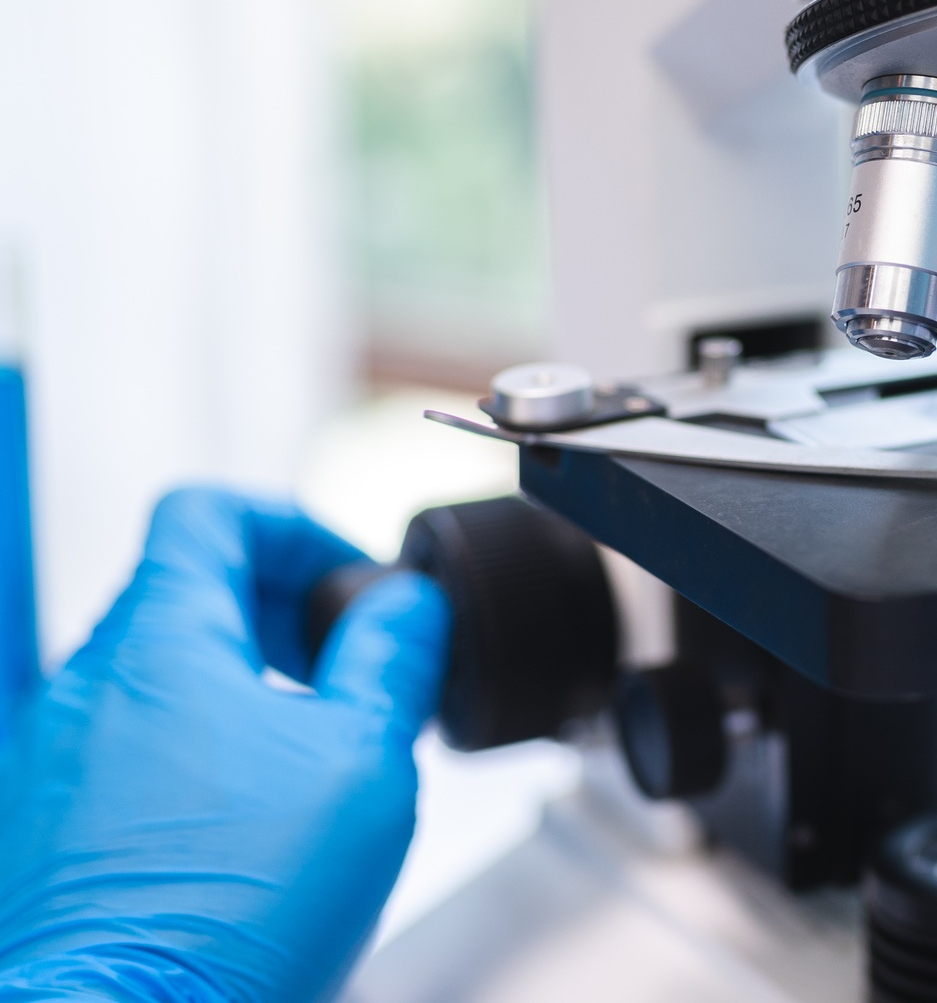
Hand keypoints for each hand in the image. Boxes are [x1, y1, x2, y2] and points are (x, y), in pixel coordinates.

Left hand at [0, 488, 449, 1001]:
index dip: (295, 529)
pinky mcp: (42, 833)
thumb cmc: (226, 909)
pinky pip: (126, 756)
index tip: (349, 588)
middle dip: (282, 618)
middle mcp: (87, 684)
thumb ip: (390, 660)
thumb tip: (407, 602)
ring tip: (311, 763)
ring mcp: (50, 760)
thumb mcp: (360, 762)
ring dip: (243, 693)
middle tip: (348, 674)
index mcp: (161, 641)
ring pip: (159, 679)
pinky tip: (250, 832)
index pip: (211, 513)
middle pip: (188, 593)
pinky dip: (196, 761)